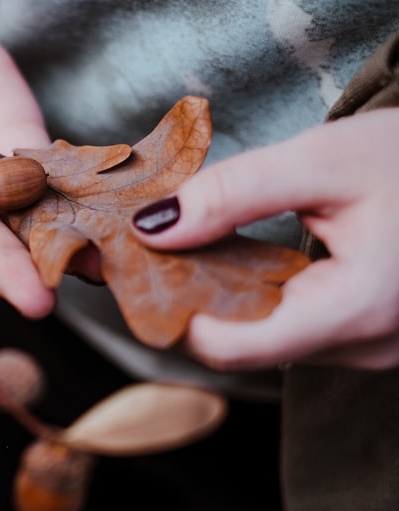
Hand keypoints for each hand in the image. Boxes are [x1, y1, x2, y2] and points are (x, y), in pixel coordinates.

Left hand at [133, 109, 398, 370]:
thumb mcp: (322, 160)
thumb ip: (233, 194)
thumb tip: (152, 228)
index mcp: (358, 311)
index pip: (230, 349)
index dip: (172, 312)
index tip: (135, 269)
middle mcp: (369, 348)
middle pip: (244, 346)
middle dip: (191, 301)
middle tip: (149, 249)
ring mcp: (375, 350)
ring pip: (268, 341)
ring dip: (223, 300)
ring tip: (192, 247)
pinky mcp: (372, 338)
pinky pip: (296, 331)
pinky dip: (259, 300)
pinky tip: (239, 259)